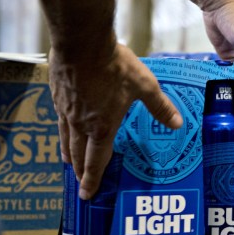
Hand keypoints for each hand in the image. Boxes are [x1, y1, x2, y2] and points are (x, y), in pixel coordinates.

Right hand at [49, 42, 181, 199]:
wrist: (81, 40)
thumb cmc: (114, 65)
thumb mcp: (145, 86)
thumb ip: (159, 107)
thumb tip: (176, 124)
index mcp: (102, 127)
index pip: (96, 161)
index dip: (92, 179)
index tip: (87, 194)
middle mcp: (81, 123)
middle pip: (78, 154)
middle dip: (79, 172)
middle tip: (79, 184)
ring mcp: (66, 110)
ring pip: (65, 139)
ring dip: (68, 154)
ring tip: (68, 162)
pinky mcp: (56, 95)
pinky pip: (59, 121)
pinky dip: (62, 132)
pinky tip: (64, 129)